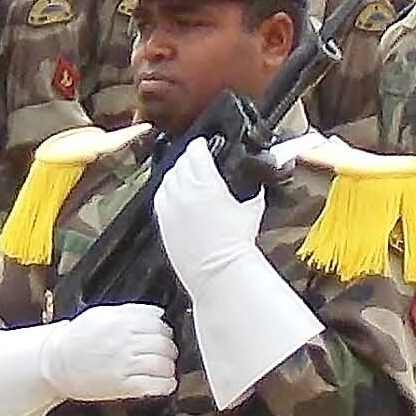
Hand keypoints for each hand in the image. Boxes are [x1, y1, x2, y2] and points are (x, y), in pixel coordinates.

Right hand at [42, 304, 178, 405]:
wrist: (55, 363)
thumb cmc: (78, 338)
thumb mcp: (103, 314)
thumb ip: (132, 311)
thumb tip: (159, 313)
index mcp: (123, 321)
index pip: (159, 323)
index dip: (163, 330)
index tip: (160, 336)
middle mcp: (126, 342)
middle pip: (165, 344)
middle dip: (168, 349)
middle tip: (163, 354)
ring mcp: (125, 365)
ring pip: (164, 364)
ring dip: (168, 367)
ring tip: (163, 369)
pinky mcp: (123, 386)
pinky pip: (155, 385)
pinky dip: (165, 385)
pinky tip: (165, 384)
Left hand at [152, 138, 265, 284]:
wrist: (218, 271)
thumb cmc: (235, 244)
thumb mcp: (252, 209)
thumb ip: (252, 191)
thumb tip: (256, 183)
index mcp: (205, 183)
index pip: (196, 152)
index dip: (200, 146)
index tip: (203, 145)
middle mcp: (183, 192)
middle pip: (179, 163)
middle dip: (188, 158)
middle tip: (196, 158)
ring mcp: (169, 207)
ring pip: (166, 178)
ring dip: (175, 172)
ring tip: (185, 173)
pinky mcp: (162, 223)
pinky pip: (159, 198)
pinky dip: (166, 191)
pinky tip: (173, 193)